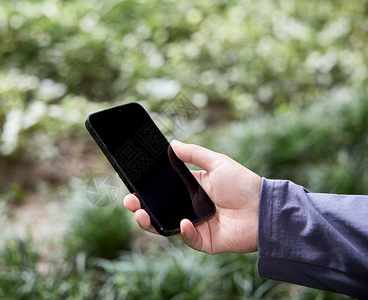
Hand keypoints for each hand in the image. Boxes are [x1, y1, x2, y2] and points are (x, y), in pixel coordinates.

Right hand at [123, 140, 261, 253]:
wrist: (263, 209)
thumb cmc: (243, 184)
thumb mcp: (216, 162)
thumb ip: (193, 154)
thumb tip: (171, 143)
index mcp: (190, 189)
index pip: (161, 188)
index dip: (144, 186)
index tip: (127, 180)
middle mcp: (189, 207)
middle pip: (158, 209)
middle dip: (139, 205)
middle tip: (129, 201)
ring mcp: (195, 224)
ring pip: (165, 225)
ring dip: (149, 221)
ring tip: (139, 213)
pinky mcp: (204, 240)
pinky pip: (187, 238)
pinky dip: (184, 231)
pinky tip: (183, 223)